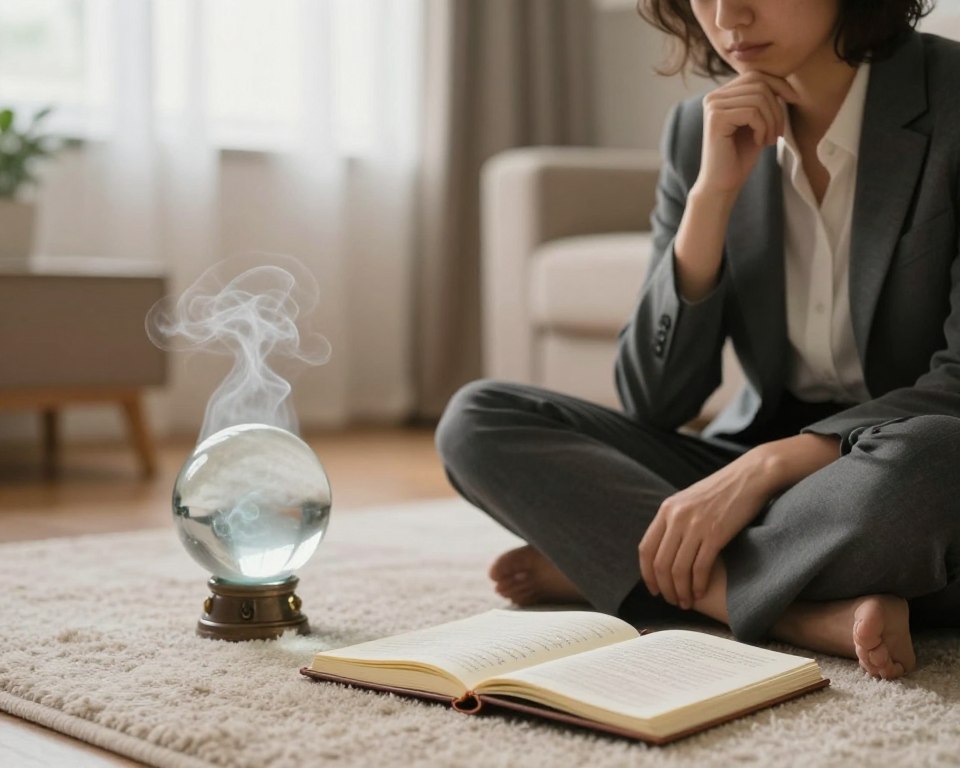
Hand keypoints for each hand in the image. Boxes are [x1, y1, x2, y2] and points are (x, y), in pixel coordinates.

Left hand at [638, 454, 770, 609]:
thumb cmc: (722, 491)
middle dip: (665, 588)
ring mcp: (695, 525)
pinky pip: (700, 567)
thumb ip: (675, 520)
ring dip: (681, 591)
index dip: (647, 574)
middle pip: (661, 563)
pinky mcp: (716, 533)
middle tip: (673, 601)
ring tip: (687, 602)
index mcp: (666, 510)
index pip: (646, 549)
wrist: (750, 476)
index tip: (654, 589)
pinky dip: (699, 584)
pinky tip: (701, 592)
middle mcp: (676, 517)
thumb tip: (665, 547)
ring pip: (679, 569)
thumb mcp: (689, 500)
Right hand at [697, 71, 798, 196]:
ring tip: (770, 139)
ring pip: (758, 98)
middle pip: (759, 83)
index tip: (793, 101)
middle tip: (778, 132)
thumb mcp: (756, 122)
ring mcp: (713, 106)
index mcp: (722, 94)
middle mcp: (714, 96)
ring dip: (772, 120)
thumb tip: (784, 81)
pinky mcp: (716, 118)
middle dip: (777, 107)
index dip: (779, 85)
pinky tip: (759, 142)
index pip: (756, 75)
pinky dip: (763, 128)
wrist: (722, 183)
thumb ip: (764, 100)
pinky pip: (752, 112)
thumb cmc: (740, 156)